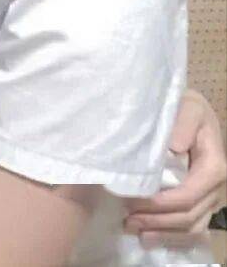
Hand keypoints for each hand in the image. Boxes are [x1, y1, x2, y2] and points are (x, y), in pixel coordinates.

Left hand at [124, 89, 225, 246]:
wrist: (189, 109)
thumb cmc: (185, 106)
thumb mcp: (187, 105)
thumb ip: (183, 122)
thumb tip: (174, 147)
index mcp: (213, 165)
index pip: (189, 194)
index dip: (162, 204)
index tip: (135, 202)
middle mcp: (215, 186)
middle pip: (189, 215)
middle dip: (158, 221)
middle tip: (128, 220)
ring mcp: (209, 197)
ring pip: (191, 227)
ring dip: (162, 233)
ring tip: (134, 230)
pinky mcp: (200, 202)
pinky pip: (192, 228)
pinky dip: (171, 237)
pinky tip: (149, 238)